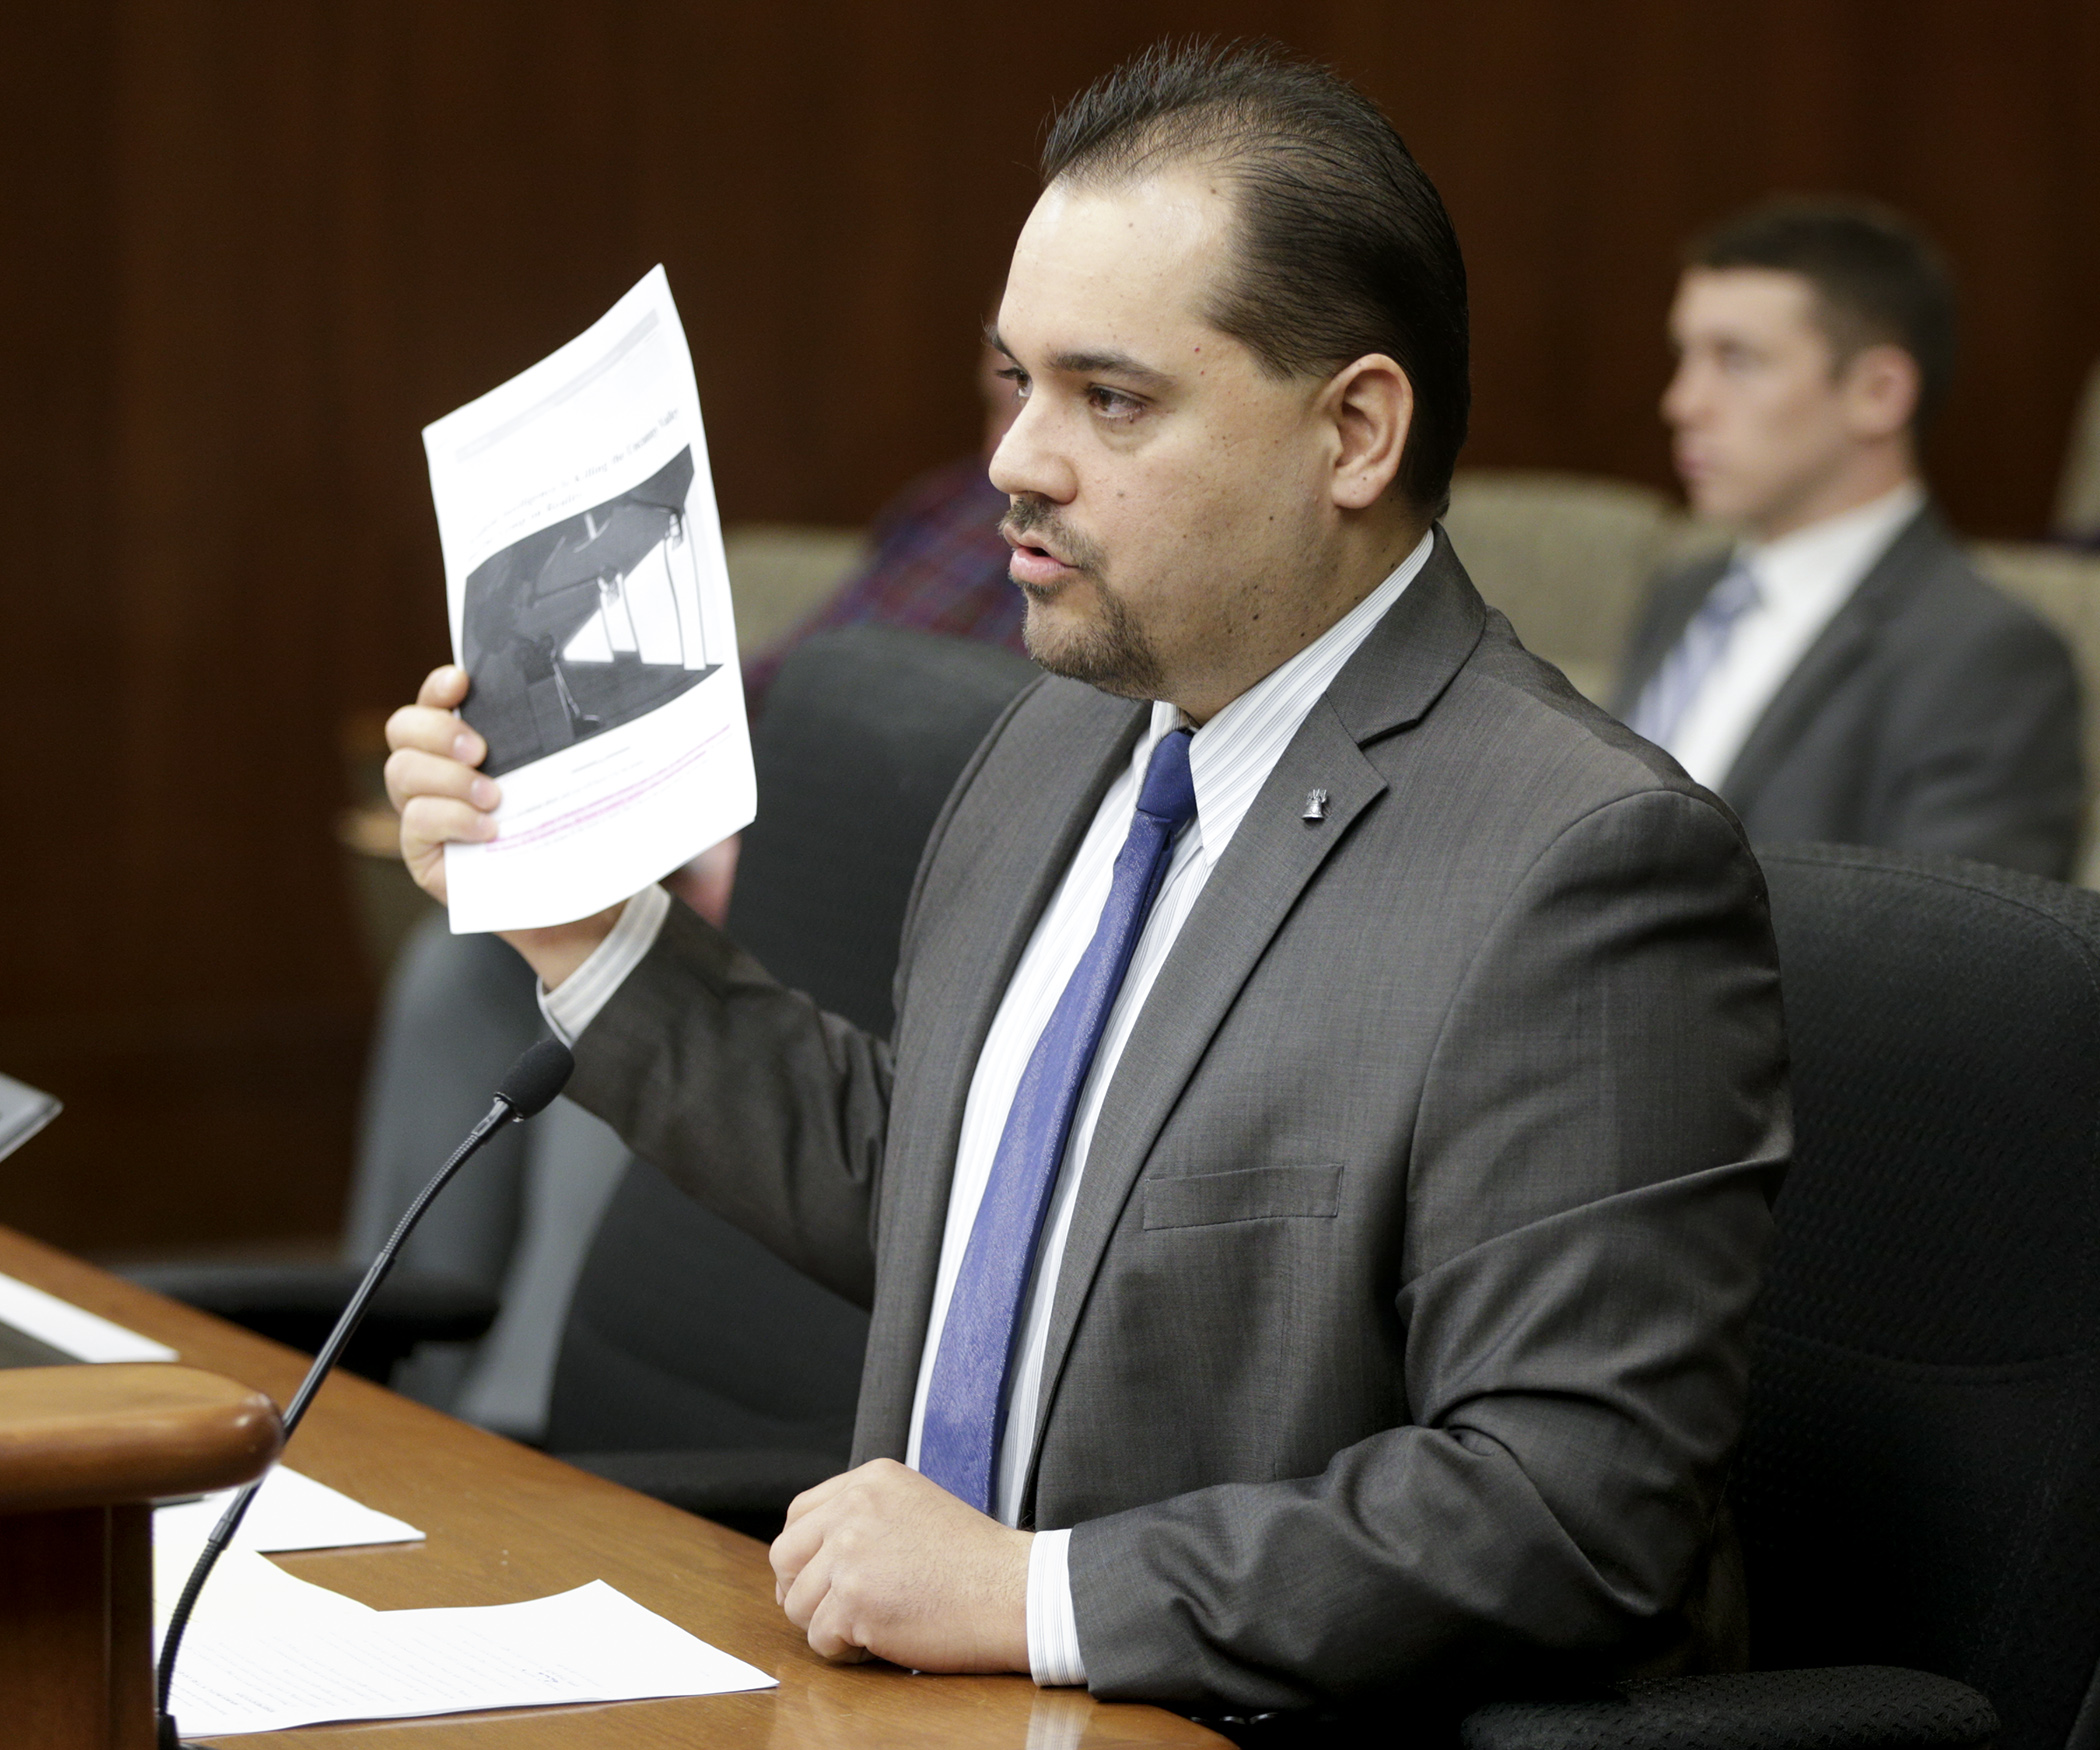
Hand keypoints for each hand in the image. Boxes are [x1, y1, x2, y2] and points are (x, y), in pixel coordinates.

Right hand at [383, 664, 623, 986]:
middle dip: (437, 730)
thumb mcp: (576, 781)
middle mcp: (436, 772)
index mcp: (469, 744)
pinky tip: (488, 831)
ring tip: (494, 798)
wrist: (585, 905)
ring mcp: (424, 812)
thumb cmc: (578, 833)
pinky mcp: (424, 854)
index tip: (461, 681)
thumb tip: (592, 707)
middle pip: (402, 729)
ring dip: (448, 778)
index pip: (435, 701)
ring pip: (401, 772)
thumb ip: (564, 746)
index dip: (438, 686)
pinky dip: (450, 818)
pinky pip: (415, 822)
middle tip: (481, 750)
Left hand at [770, 1458, 1031, 1672]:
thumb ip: (864, 1516)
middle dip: (800, 1589)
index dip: (802, 1553)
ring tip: (870, 1625)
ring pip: (796, 1602)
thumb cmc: (975, 1561)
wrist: (1014, 1591)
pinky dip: (845, 1651)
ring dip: (825, 1623)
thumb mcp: (915, 1506)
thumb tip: (810, 1556)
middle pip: (784, 1555)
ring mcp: (850, 1552)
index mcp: (870, 1480)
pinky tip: (880, 1641)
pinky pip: (820, 1638)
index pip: (798, 1513)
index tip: (819, 1577)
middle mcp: (854, 1507)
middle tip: (833, 1610)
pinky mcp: (854, 1600)